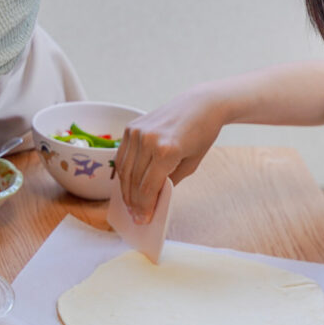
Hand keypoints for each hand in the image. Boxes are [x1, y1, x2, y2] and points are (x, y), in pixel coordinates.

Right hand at [115, 86, 225, 222]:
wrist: (200, 105)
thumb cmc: (201, 135)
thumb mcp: (191, 164)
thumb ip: (170, 182)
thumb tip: (151, 199)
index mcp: (167, 150)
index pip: (148, 187)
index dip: (144, 206)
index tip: (143, 220)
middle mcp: (147, 140)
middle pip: (133, 180)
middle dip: (134, 202)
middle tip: (136, 216)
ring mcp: (136, 132)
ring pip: (124, 170)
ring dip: (125, 190)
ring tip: (131, 204)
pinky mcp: (131, 127)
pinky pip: (122, 156)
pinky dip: (123, 172)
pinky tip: (128, 185)